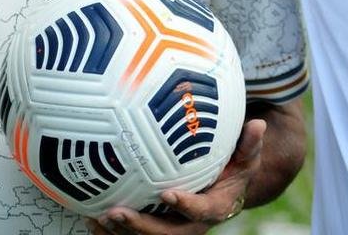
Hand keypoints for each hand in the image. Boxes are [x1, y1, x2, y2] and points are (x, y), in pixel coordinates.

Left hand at [87, 118, 264, 234]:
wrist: (225, 193)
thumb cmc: (234, 169)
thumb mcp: (247, 157)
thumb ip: (250, 144)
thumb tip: (258, 124)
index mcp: (215, 208)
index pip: (201, 211)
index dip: (185, 205)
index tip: (168, 193)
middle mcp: (191, 224)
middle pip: (166, 234)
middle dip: (140, 227)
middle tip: (117, 212)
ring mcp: (172, 228)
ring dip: (121, 232)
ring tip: (99, 217)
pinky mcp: (156, 226)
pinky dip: (111, 230)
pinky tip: (89, 216)